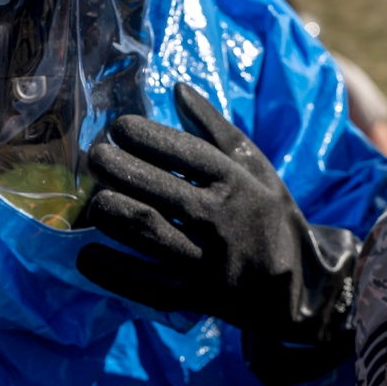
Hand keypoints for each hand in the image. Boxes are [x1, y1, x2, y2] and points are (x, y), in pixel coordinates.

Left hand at [77, 85, 357, 367]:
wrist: (299, 286)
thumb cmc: (267, 215)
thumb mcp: (255, 167)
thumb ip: (215, 128)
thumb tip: (177, 88)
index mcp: (236, 182)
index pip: (186, 153)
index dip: (147, 137)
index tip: (117, 128)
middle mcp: (222, 219)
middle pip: (160, 190)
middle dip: (118, 169)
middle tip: (94, 158)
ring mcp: (208, 261)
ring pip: (149, 231)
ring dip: (111, 212)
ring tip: (92, 201)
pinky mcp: (195, 297)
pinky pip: (146, 284)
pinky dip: (112, 270)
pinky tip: (87, 255)